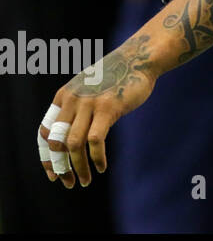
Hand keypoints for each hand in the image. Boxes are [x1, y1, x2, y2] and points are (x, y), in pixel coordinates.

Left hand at [37, 38, 155, 187]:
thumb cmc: (117, 76)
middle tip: (67, 182)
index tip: (53, 173)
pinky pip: (95, 140)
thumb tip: (72, 137)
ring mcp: (89, 104)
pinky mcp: (107, 108)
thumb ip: (77, 108)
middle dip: (60, 167)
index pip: (44, 133)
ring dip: (78, 167)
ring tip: (85, 181)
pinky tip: (101, 167)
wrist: (139, 58)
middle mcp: (72, 100)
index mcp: (63, 97)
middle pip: (56, 142)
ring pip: (74, 144)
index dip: (46, 157)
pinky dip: (96, 158)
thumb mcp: (89, 89)